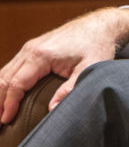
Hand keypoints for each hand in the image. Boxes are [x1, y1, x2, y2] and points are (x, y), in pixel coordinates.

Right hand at [0, 7, 128, 122]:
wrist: (101, 25)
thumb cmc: (97, 46)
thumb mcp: (90, 68)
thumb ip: (70, 89)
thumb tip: (51, 109)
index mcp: (41, 55)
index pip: (17, 84)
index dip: (9, 104)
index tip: (7, 121)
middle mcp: (31, 49)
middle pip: (5, 78)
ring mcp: (30, 47)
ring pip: (5, 72)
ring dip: (0, 92)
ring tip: (0, 112)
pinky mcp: (33, 47)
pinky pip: (13, 66)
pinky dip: (6, 82)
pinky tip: (6, 95)